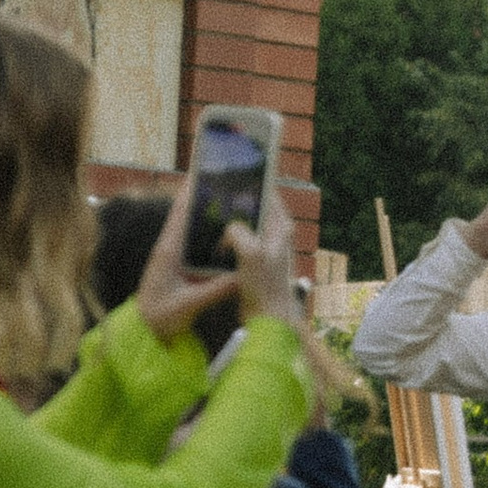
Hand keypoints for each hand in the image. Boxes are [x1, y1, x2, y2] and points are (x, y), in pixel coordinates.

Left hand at [133, 181, 238, 343]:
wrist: (145, 333)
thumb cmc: (158, 317)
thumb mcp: (187, 305)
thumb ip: (213, 291)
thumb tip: (241, 277)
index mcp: (168, 252)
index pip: (179, 216)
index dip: (189, 194)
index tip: (201, 173)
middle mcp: (170, 249)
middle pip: (187, 215)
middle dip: (203, 198)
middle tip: (224, 183)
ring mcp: (175, 257)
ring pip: (192, 229)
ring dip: (208, 215)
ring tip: (230, 201)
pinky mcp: (181, 267)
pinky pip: (197, 244)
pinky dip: (210, 235)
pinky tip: (228, 233)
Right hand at [222, 173, 298, 333]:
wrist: (268, 317)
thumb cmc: (264, 286)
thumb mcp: (250, 253)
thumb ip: (239, 232)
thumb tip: (230, 227)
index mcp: (280, 226)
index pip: (267, 192)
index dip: (251, 180)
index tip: (233, 170)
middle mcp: (275, 233)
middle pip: (254, 206)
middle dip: (235, 198)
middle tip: (213, 188)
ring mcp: (265, 245)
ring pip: (244, 223)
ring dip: (229, 218)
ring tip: (208, 208)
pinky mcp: (255, 259)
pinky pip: (238, 239)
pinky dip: (226, 236)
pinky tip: (210, 235)